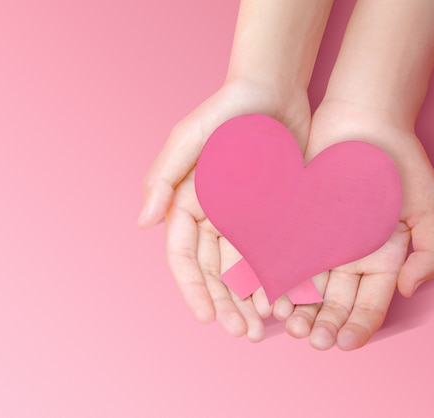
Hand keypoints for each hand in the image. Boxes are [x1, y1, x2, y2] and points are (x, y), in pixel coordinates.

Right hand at [139, 79, 311, 340]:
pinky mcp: (276, 214)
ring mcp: (246, 218)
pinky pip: (277, 252)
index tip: (206, 316)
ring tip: (264, 327)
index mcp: (188, 205)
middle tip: (241, 333)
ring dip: (253, 300)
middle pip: (216, 271)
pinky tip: (290, 301)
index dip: (193, 288)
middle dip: (227, 304)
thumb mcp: (188, 138)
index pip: (185, 256)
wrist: (274, 89)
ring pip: (246, 269)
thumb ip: (163, 178)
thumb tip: (142, 222)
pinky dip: (281, 277)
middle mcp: (214, 217)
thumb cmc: (226, 110)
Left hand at [276, 99, 433, 349]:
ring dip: (297, 308)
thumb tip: (409, 290)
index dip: (358, 326)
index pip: (369, 304)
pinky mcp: (295, 224)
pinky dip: (277, 276)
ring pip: (307, 285)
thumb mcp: (429, 207)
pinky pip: (284, 255)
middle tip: (312, 339)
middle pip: (335, 302)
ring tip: (289, 324)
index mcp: (382, 260)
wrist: (362, 120)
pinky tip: (270, 293)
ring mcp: (321, 242)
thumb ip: (428, 253)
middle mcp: (349, 257)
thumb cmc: (401, 161)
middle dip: (323, 323)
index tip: (345, 343)